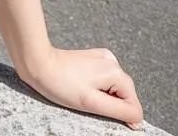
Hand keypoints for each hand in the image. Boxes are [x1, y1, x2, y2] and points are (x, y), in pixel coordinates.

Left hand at [17, 46, 144, 129]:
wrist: (39, 63)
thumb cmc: (61, 84)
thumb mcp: (92, 103)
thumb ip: (120, 112)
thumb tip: (138, 120)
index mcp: (115, 72)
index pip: (133, 105)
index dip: (119, 114)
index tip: (99, 110)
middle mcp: (113, 61)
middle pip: (124, 95)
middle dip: (110, 103)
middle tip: (88, 101)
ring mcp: (103, 58)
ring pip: (114, 88)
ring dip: (103, 96)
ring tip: (83, 92)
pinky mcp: (94, 58)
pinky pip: (104, 79)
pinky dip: (98, 87)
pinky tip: (82, 85)